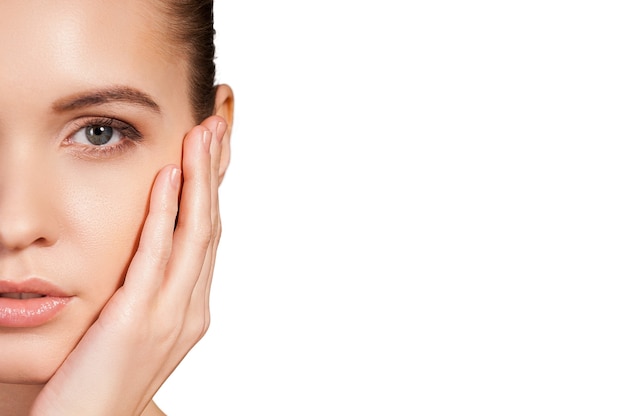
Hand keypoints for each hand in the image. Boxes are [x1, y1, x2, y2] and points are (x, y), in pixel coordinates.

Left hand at [30, 116, 226, 415]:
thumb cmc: (104, 378)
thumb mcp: (135, 325)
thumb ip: (149, 286)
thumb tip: (150, 244)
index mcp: (191, 306)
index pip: (209, 235)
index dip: (214, 188)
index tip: (215, 148)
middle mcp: (190, 306)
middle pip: (211, 226)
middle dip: (215, 172)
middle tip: (218, 124)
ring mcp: (170, 314)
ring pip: (195, 234)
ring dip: (200, 180)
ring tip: (202, 134)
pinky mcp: (138, 320)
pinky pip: (157, 256)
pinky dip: (166, 213)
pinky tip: (169, 178)